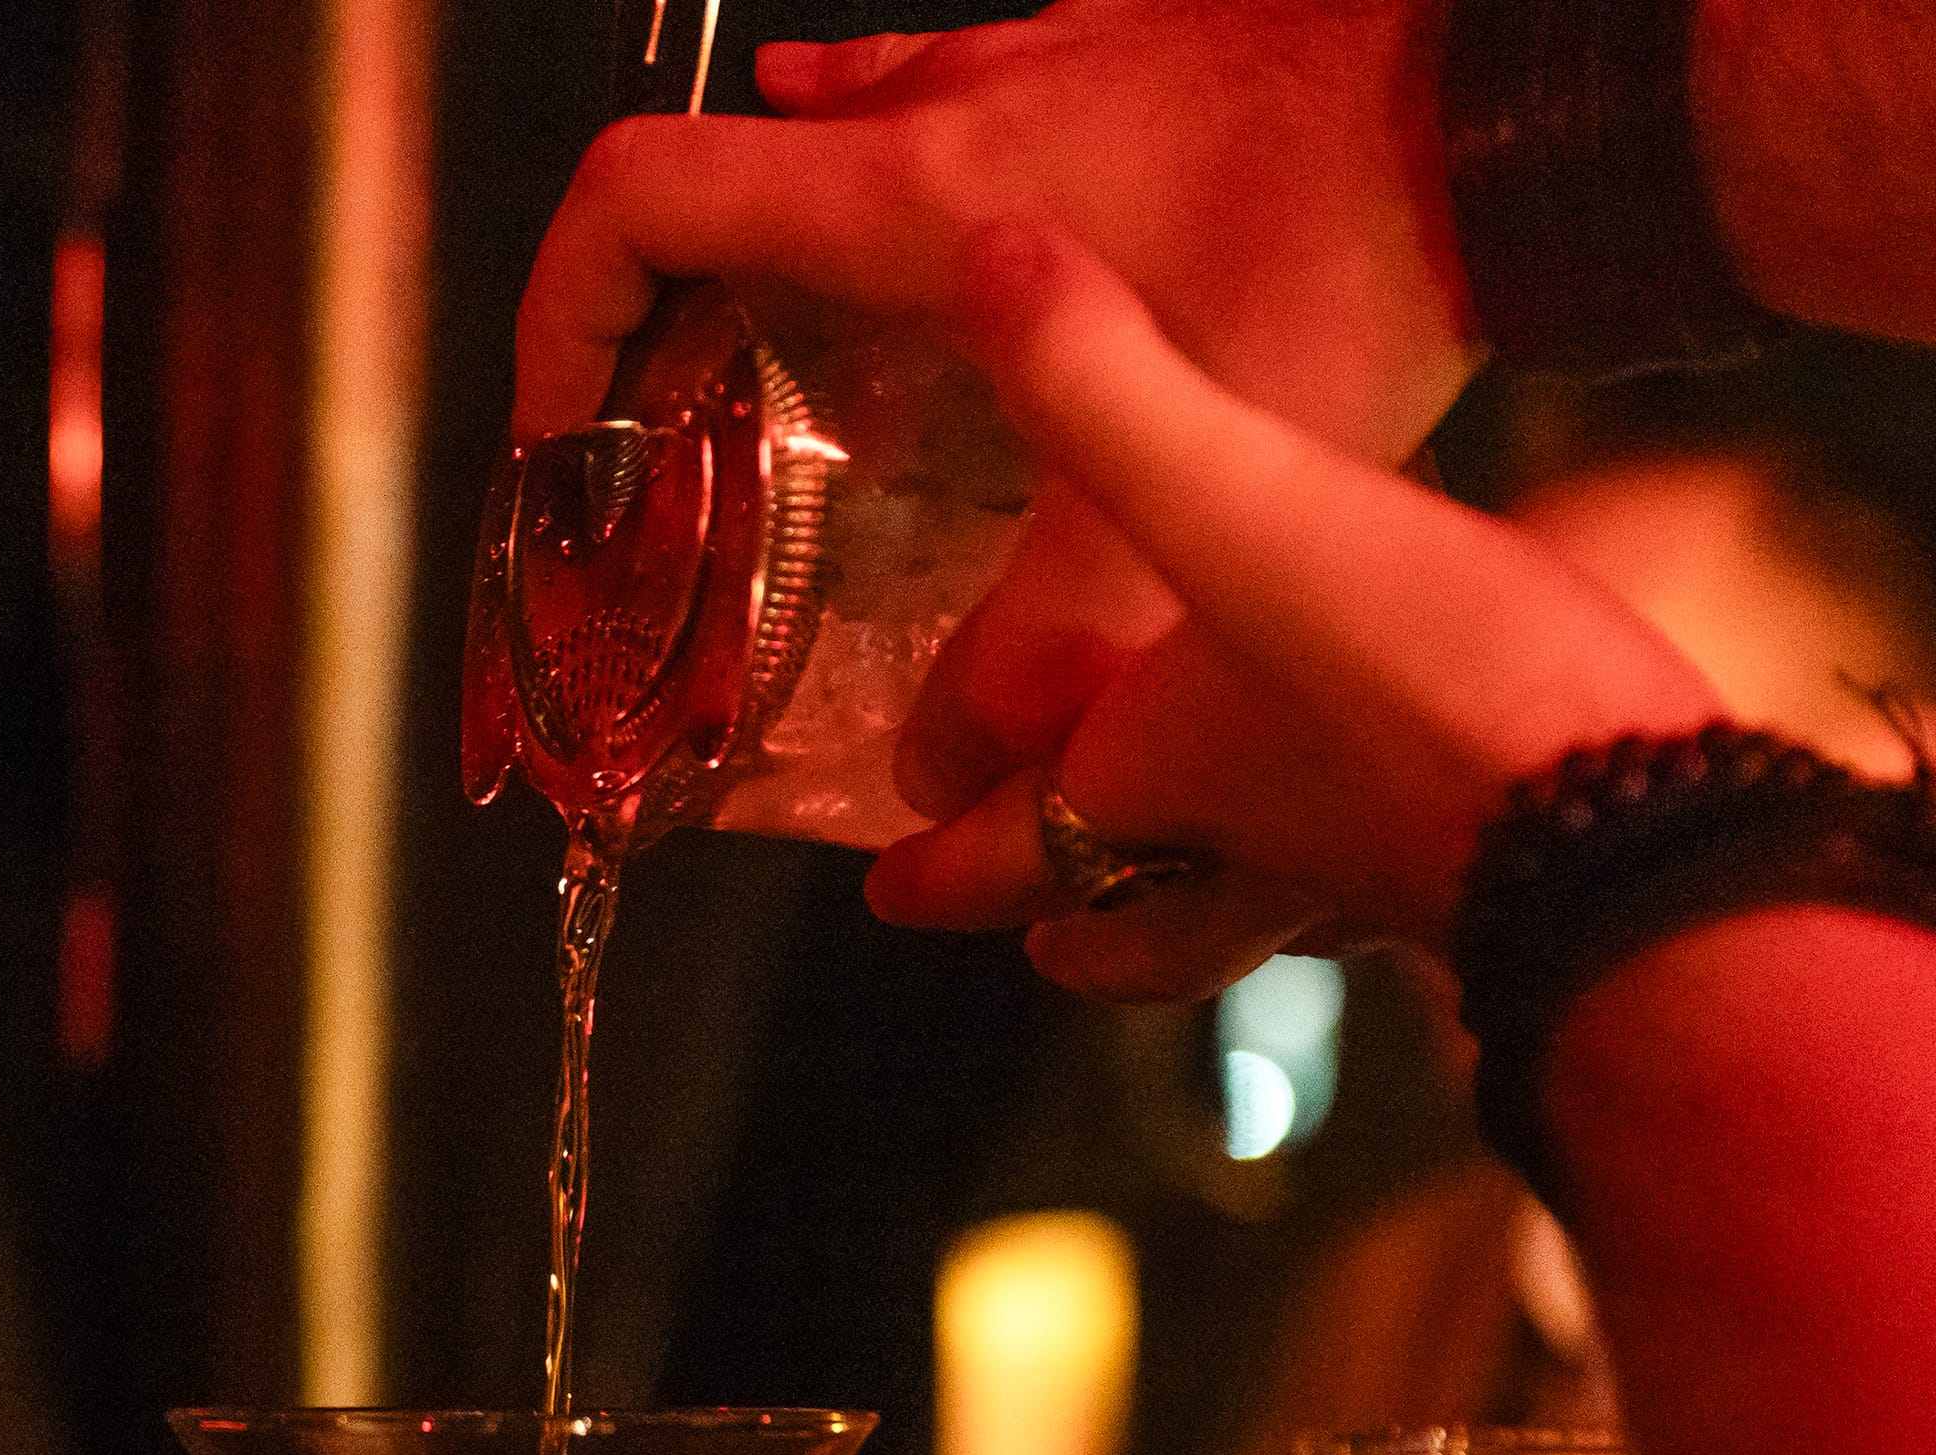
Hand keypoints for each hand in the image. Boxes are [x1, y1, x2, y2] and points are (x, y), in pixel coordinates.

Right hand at [514, 0, 1478, 812]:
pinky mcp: (1102, 68)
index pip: (641, 203)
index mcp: (909, 202)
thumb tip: (940, 776)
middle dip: (653, 315)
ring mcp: (1019, 68)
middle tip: (666, 443)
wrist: (1499, 95)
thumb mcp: (1186, 491)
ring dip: (766, 255)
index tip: (566, 425)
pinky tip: (917, 240)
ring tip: (770, 376)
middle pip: (709, 184)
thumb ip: (1049, 648)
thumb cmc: (1345, 257)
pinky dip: (882, 180)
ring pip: (821, 145)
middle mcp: (937, 114)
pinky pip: (938, 109)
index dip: (562, 313)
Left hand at [864, 223, 1724, 1001]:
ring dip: (1177, 927)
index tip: (887, 884)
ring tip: (1161, 914)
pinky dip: (1323, 886)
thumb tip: (990, 267)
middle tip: (1031, 943)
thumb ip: (1112, 397)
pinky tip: (1357, 841)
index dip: (940, 861)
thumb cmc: (1421, 683)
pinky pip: (1358, 892)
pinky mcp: (1466, 869)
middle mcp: (1241, 857)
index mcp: (1151, 788)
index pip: (1007, 845)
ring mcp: (1357, 878)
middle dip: (1062, 926)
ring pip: (1237, 926)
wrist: (1629, 814)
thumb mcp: (1243, 507)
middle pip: (1120, 925)